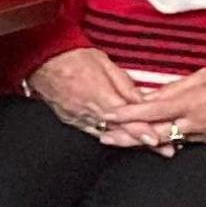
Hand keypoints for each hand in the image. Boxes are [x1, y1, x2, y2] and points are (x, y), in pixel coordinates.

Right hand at [24, 46, 144, 135]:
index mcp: (99, 95)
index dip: (142, 130)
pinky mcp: (70, 119)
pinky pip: (92, 131)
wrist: (44, 58)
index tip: (155, 140)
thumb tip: (143, 100)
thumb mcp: (106, 65)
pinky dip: (107, 134)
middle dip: (141, 139)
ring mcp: (77, 117)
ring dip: (126, 139)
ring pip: (107, 134)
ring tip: (144, 144)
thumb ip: (125, 85)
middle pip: (119, 130)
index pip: (125, 117)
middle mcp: (88, 110)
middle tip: (161, 149)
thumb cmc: (74, 57)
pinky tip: (118, 137)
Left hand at [103, 64, 205, 154]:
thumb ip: (171, 89)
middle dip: (127, 137)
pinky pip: (183, 141)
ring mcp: (203, 133)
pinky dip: (166, 141)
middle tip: (104, 137)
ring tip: (120, 141)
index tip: (107, 116)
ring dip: (143, 141)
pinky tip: (151, 141)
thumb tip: (148, 96)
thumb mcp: (199, 76)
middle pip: (153, 133)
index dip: (127, 115)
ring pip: (166, 141)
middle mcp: (193, 121)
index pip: (150, 110)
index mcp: (189, 102)